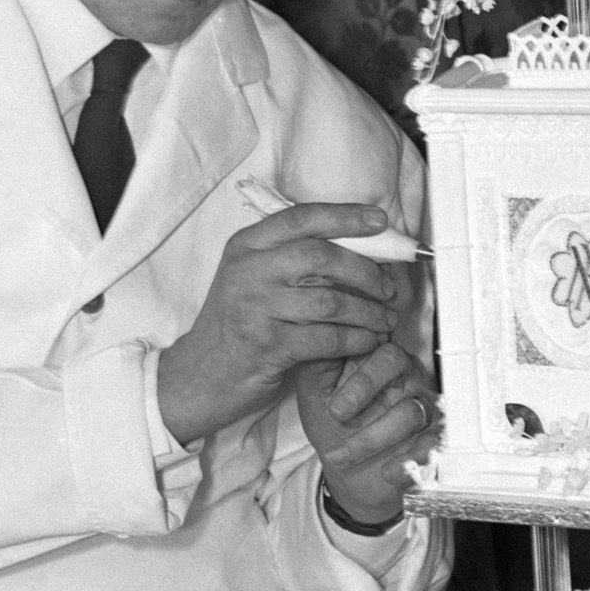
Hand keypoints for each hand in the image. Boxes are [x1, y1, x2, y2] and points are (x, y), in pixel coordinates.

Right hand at [155, 203, 411, 447]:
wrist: (201, 374)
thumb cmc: (239, 323)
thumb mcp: (253, 279)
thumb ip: (290, 258)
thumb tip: (358, 244)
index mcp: (246, 245)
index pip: (302, 217)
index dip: (346, 216)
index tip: (380, 221)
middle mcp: (248, 271)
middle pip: (321, 256)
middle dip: (366, 272)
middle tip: (388, 288)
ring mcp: (255, 308)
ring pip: (330, 301)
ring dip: (368, 312)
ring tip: (385, 320)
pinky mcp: (267, 345)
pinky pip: (327, 338)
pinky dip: (356, 340)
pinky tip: (368, 342)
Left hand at [295, 340, 437, 534]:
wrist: (347, 473)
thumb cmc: (333, 425)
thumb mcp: (315, 391)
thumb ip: (316, 359)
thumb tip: (317, 332)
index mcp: (379, 360)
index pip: (377, 343)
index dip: (356, 365)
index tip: (332, 395)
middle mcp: (407, 377)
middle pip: (396, 363)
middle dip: (363, 387)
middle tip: (336, 413)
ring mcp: (425, 408)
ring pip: (410, 412)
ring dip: (370, 438)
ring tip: (339, 455)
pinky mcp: (434, 442)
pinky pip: (431, 447)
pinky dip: (409, 463)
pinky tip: (388, 472)